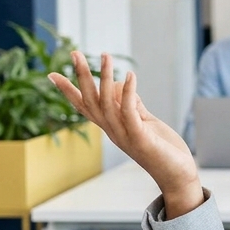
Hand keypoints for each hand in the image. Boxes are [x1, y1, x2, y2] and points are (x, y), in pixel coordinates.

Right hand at [49, 52, 204, 217]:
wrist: (177, 176)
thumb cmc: (163, 150)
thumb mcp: (145, 123)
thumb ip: (134, 106)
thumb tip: (124, 86)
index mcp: (112, 127)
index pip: (85, 107)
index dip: (68, 91)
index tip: (51, 74)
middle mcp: (113, 131)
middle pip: (90, 101)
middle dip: (82, 76)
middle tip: (74, 53)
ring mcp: (125, 135)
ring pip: (107, 103)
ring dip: (105, 77)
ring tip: (105, 55)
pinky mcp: (140, 138)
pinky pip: (129, 112)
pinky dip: (128, 93)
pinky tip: (130, 75)